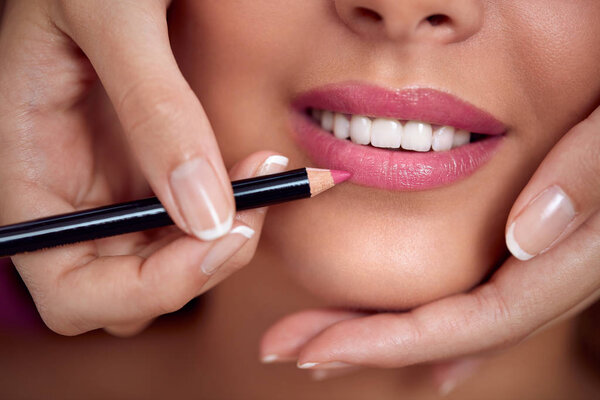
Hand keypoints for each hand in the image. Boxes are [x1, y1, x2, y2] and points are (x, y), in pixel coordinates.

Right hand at [0, 0, 286, 335]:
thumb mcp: (112, 17)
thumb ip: (154, 109)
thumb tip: (205, 214)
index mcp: (31, 178)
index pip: (73, 291)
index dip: (144, 289)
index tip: (218, 238)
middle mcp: (73, 201)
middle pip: (132, 294)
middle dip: (199, 267)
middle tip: (258, 206)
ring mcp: (116, 192)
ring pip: (173, 267)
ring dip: (227, 238)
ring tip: (270, 175)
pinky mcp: (155, 174)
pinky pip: (198, 224)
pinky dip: (235, 210)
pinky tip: (263, 170)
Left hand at [260, 106, 599, 389]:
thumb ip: (588, 180)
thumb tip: (526, 237)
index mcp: (573, 256)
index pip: (467, 319)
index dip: (388, 341)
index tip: (316, 348)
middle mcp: (556, 272)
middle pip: (452, 331)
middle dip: (367, 345)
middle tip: (292, 349)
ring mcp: (545, 266)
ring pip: (459, 320)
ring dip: (391, 338)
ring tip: (328, 347)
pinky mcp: (536, 248)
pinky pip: (481, 300)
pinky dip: (442, 331)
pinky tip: (420, 353)